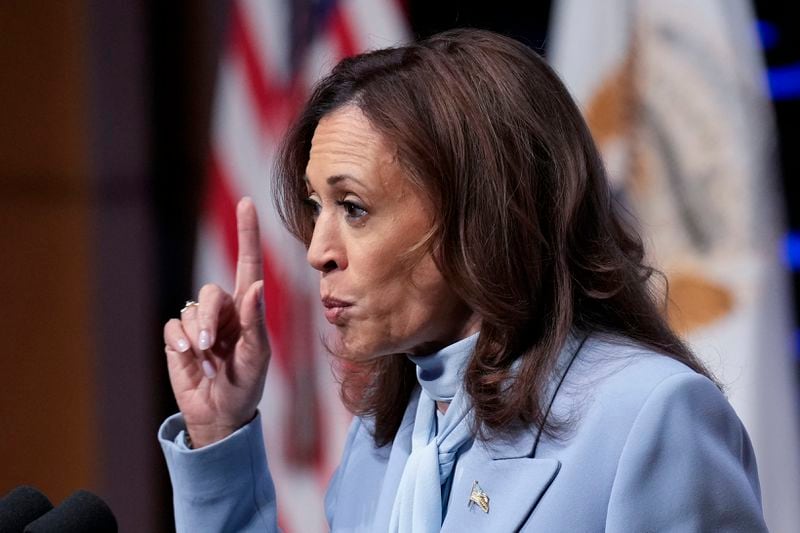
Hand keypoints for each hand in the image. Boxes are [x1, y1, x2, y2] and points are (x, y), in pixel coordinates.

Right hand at [163, 197, 269, 446]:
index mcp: (248, 309)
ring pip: (190, 310)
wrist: (220, 414)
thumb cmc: (246, 385)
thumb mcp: (256, 356)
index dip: (248, 234)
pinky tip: (190, 358)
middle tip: (212, 345)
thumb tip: (256, 285)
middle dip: (209, 317)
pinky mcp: (179, 338)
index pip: (249, 264)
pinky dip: (180, 341)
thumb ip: (256, 321)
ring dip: (197, 336)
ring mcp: (200, 323)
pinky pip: (173, 325)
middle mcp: (224, 311)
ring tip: (206, 360)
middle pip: (210, 293)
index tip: (247, 203)